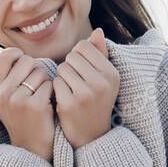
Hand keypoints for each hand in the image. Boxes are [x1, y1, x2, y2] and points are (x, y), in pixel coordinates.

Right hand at [0, 47, 55, 161]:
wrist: (31, 148)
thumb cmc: (21, 118)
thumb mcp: (3, 99)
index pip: (4, 56)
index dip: (18, 55)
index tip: (25, 64)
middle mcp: (2, 93)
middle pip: (26, 61)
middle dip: (36, 69)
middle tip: (36, 84)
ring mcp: (17, 100)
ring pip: (40, 71)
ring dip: (45, 81)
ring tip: (41, 96)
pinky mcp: (34, 106)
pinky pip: (49, 84)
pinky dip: (52, 92)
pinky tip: (48, 104)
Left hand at [53, 28, 119, 149]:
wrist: (92, 135)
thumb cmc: (97, 101)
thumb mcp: (105, 79)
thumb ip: (100, 54)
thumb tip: (97, 31)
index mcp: (112, 74)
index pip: (84, 46)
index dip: (78, 55)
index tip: (82, 68)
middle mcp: (101, 83)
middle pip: (72, 56)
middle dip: (70, 66)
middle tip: (75, 81)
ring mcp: (85, 95)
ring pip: (62, 68)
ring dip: (62, 77)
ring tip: (71, 89)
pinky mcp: (69, 104)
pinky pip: (55, 83)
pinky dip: (57, 89)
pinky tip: (64, 98)